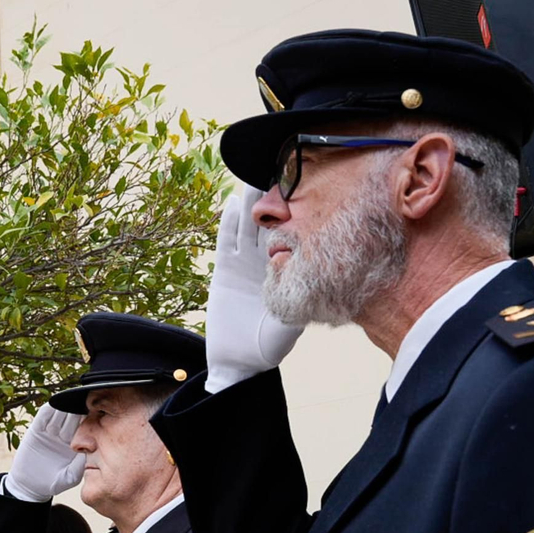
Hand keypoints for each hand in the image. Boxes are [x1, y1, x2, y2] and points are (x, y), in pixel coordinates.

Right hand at [4, 404, 85, 501]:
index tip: (94, 415)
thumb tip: (87, 451)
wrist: (30, 485)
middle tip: (78, 410)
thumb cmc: (53, 483)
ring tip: (65, 411)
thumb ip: (79, 465)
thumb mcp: (70, 477)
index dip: (89, 420)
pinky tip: (52, 408)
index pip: (85, 427)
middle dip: (76, 413)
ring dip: (63, 410)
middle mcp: (65, 435)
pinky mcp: (36, 430)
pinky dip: (48, 411)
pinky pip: (43, 417)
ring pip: (59, 413)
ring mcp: (50, 432)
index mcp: (77, 444)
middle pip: (73, 417)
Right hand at [204, 184, 302, 392]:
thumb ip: (297, 303)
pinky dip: (227, 223)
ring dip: (250, 205)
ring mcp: (244, 264)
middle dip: (274, 202)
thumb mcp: (291, 323)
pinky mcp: (224, 270)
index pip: (294, 236)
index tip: (307, 191)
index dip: (298, 216)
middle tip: (280, 172)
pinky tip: (230, 203)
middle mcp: (266, 262)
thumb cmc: (269, 345)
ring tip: (254, 180)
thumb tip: (310, 284)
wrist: (239, 360)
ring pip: (247, 228)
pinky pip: (226, 242)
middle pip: (270, 225)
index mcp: (288, 271)